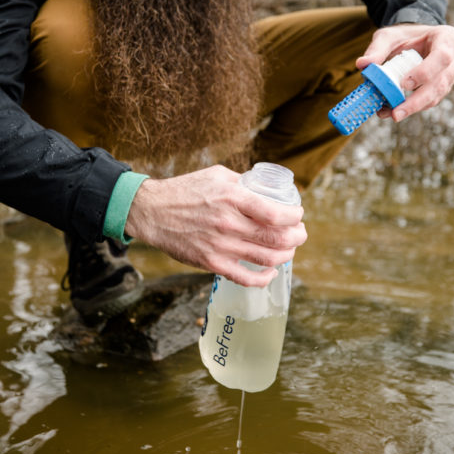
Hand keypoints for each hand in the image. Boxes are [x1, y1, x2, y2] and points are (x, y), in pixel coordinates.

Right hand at [124, 165, 306, 286]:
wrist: (153, 211)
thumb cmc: (185, 190)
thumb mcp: (218, 175)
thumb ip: (244, 183)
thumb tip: (267, 190)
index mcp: (233, 198)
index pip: (276, 214)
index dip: (295, 217)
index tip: (298, 215)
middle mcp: (229, 223)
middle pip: (277, 238)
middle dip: (297, 237)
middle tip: (300, 233)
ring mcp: (220, 246)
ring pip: (267, 258)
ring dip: (286, 255)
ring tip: (289, 249)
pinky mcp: (211, 263)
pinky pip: (246, 278)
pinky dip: (264, 278)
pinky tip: (271, 271)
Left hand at [357, 23, 453, 120]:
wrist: (413, 40)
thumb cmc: (403, 35)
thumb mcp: (388, 36)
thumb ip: (377, 48)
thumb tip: (362, 64)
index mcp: (446, 37)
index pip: (442, 56)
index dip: (425, 72)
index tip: (404, 84)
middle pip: (441, 82)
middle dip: (418, 100)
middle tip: (396, 113)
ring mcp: (452, 73)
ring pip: (437, 95)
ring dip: (414, 107)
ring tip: (390, 113)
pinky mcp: (444, 86)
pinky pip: (431, 100)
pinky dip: (413, 107)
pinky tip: (393, 110)